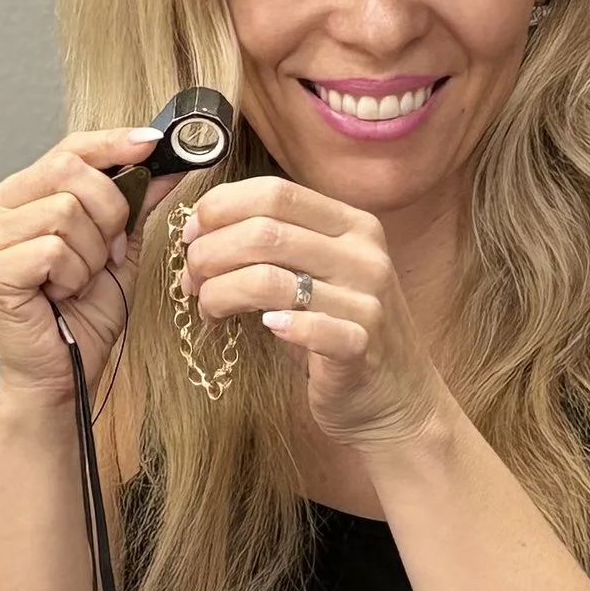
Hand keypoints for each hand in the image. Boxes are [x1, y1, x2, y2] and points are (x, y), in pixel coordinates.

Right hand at [0, 131, 172, 412]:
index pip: (65, 150)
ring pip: (64, 212)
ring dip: (89, 255)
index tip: (150, 143)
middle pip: (68, 172)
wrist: (62, 377)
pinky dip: (72, 276)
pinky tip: (60, 295)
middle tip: (103, 254)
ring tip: (76, 282)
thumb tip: (165, 163)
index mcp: (14, 199)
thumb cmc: (80, 318)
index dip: (110, 144)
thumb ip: (134, 202)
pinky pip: (52, 250)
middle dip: (106, 213)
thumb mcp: (117, 248)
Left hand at [178, 175, 445, 447]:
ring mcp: (368, 300)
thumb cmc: (340, 329)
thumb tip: (198, 228)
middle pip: (264, 232)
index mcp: (352, 224)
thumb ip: (275, 244)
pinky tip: (264, 328)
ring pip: (271, 279)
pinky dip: (278, 326)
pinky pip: (312, 327)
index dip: (221, 208)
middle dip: (210, 253)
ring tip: (208, 309)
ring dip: (221, 293)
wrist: (399, 398)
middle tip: (190, 280)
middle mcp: (364, 254)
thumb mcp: (317, 273)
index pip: (275, 193)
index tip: (190, 234)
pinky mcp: (363, 346)